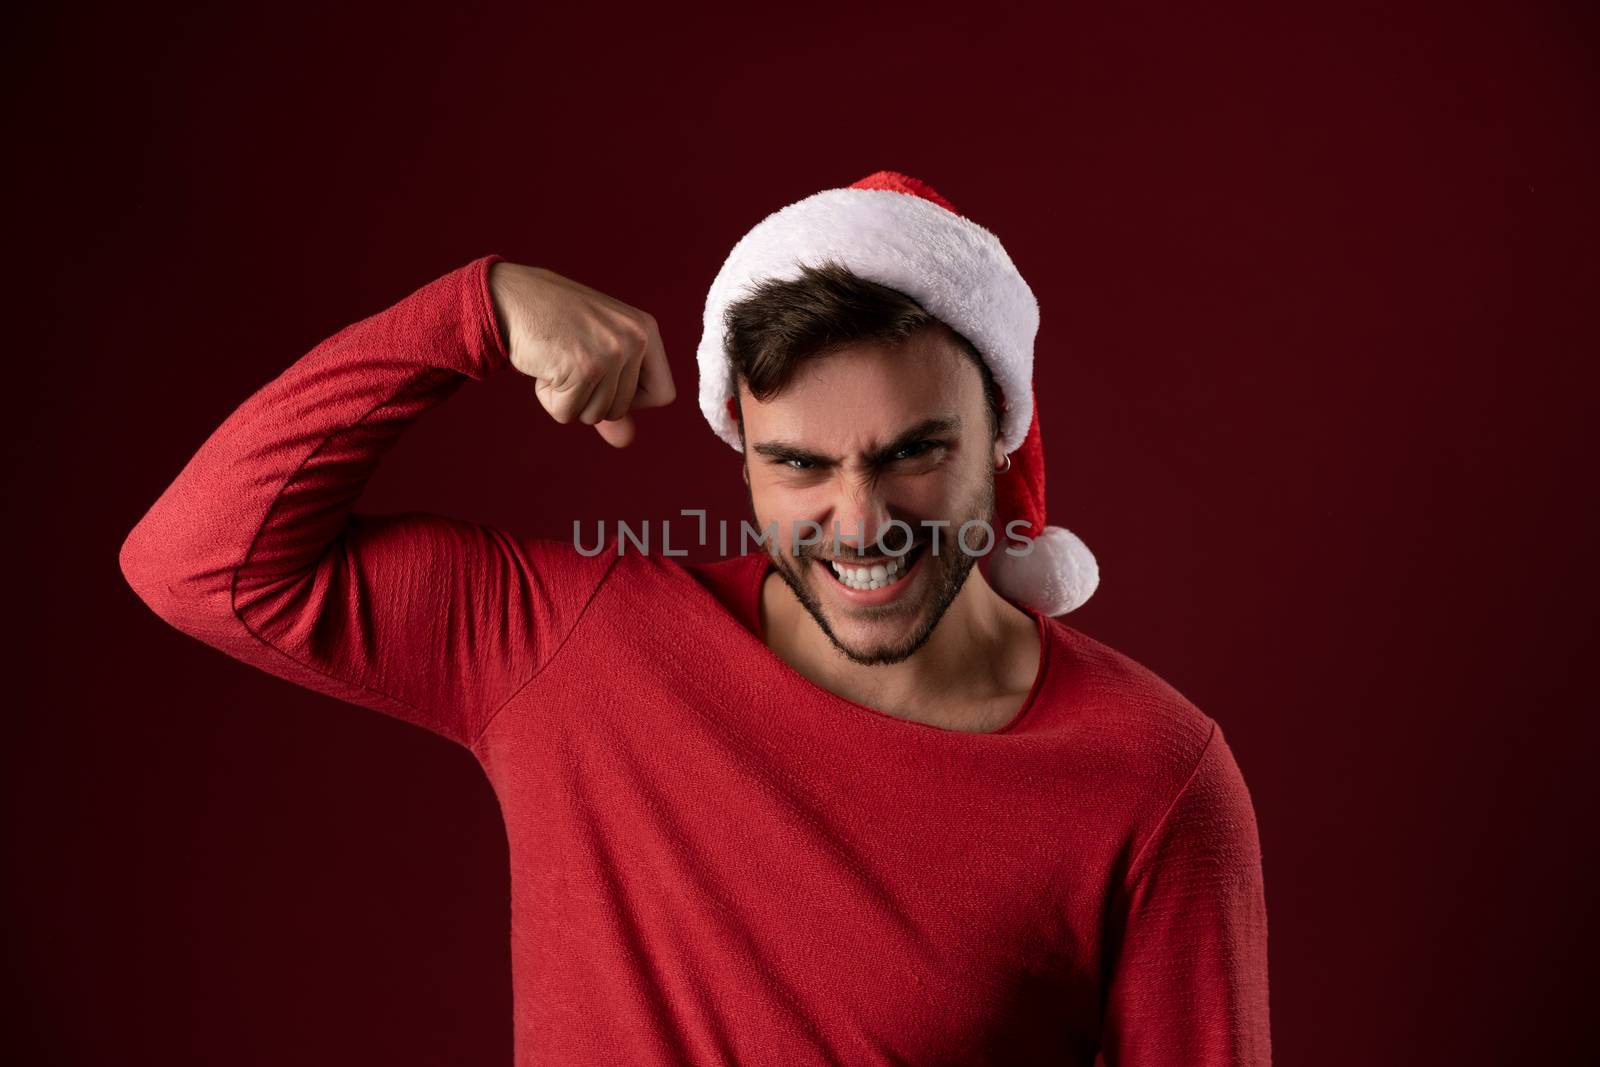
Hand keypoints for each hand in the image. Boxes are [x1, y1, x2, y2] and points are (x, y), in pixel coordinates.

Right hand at [488, 262, 675, 446]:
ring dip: (568, 398)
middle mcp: (635, 339)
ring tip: (557, 361)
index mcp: (646, 330)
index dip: (634, 400)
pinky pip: (568, 413)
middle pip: (623, 410)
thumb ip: (614, 396)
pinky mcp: (583, 369)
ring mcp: (610, 354)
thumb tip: (626, 440)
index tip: (606, 380)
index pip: (663, 394)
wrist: (511, 296)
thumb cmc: (554, 323)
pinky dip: (549, 398)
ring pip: (595, 415)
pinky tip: (544, 366)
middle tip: (571, 361)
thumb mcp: (595, 354)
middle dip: (590, 398)